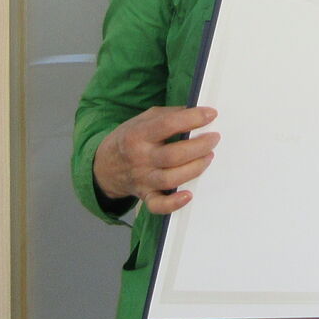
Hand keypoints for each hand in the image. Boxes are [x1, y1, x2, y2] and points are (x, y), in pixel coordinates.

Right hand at [93, 106, 218, 214]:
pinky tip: (188, 195)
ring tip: (209, 157)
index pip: (167, 125)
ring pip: (170, 179)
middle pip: (173, 155)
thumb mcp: (143, 119)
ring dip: (194, 168)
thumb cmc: (130, 139)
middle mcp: (139, 158)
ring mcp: (142, 179)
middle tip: (214, 138)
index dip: (192, 118)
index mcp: (138, 135)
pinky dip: (173, 203)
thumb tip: (197, 112)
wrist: (104, 166)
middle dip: (199, 146)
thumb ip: (169, 115)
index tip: (211, 114)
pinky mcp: (145, 195)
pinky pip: (158, 205)